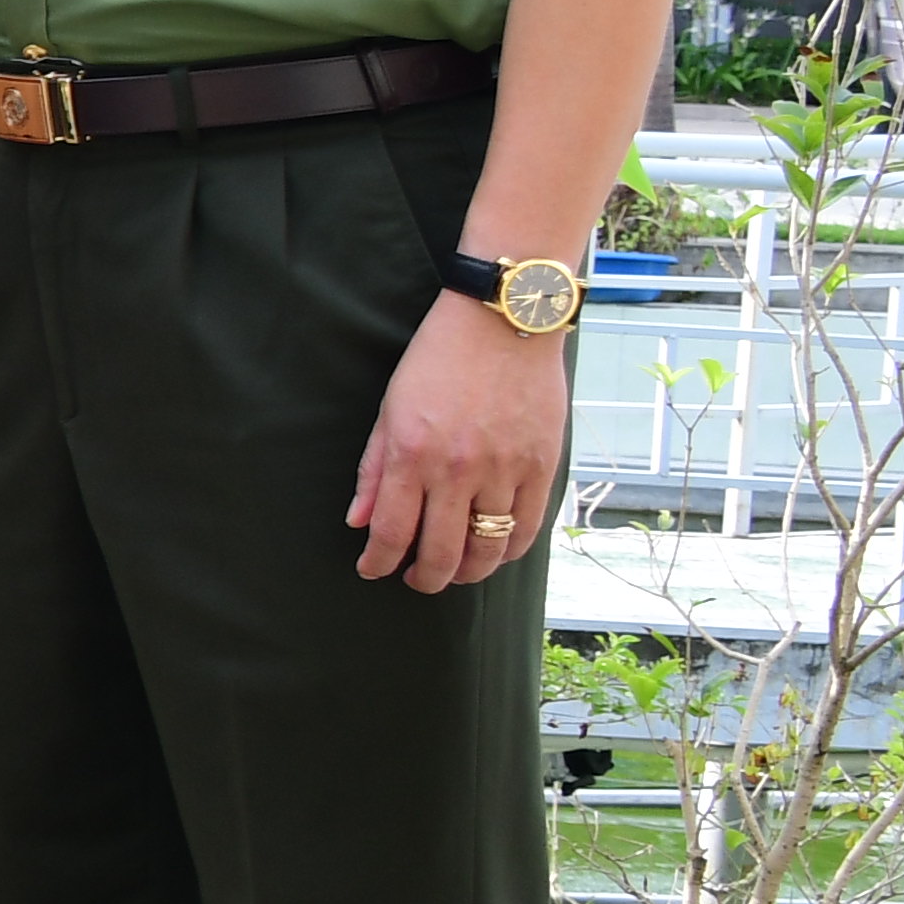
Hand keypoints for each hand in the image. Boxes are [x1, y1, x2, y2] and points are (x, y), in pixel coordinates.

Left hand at [349, 294, 567, 592]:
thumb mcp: (390, 409)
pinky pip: (527, 529)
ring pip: (488, 549)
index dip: (379, 562)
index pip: (393, 532)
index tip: (372, 570)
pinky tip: (493, 550)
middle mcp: (459, 469)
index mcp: (414, 454)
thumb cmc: (439, 360)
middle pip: (442, 554)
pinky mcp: (543, 467)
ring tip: (454, 571)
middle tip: (415, 580)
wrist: (503, 322)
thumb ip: (375, 469)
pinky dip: (508, 550)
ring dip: (468, 572)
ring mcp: (506, 470)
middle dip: (424, 579)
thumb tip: (360, 521)